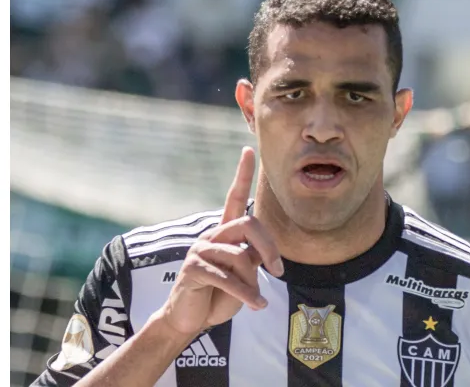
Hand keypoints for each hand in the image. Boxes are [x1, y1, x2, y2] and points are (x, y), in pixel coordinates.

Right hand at [157, 147, 283, 336]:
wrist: (191, 319)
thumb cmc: (220, 295)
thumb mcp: (243, 274)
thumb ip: (252, 257)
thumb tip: (261, 253)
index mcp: (225, 232)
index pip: (235, 197)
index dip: (242, 173)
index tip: (249, 149)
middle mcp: (212, 235)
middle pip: (249, 224)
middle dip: (269, 247)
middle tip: (278, 271)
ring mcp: (200, 251)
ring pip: (239, 254)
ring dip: (254, 281)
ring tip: (258, 300)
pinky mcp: (193, 269)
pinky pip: (227, 278)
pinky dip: (246, 294)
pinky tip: (257, 306)